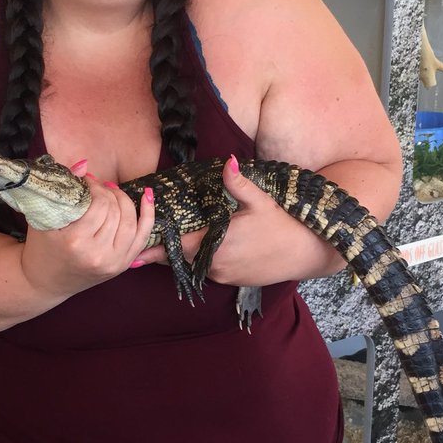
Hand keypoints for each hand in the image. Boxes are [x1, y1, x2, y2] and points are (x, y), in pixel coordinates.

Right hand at [19, 173, 155, 300]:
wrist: (45, 282)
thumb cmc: (41, 246)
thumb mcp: (44, 216)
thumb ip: (65, 187)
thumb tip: (85, 163)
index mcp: (75, 242)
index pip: (99, 205)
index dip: (95, 187)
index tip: (87, 182)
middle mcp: (97, 255)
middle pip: (116, 212)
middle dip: (108, 192)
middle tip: (97, 186)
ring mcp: (113, 263)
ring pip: (131, 222)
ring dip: (124, 201)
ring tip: (111, 193)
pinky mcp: (122, 266)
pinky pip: (142, 236)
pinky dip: (148, 215)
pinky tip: (147, 196)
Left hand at [143, 155, 337, 286]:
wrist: (305, 253)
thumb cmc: (281, 225)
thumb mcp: (260, 201)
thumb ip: (238, 183)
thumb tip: (228, 161)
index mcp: (216, 242)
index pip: (176, 248)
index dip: (156, 248)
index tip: (137, 251)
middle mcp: (215, 263)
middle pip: (180, 260)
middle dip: (164, 253)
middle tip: (143, 249)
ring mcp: (223, 275)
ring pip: (193, 267)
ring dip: (184, 256)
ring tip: (170, 245)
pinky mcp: (231, 282)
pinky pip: (208, 272)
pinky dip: (201, 262)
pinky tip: (202, 250)